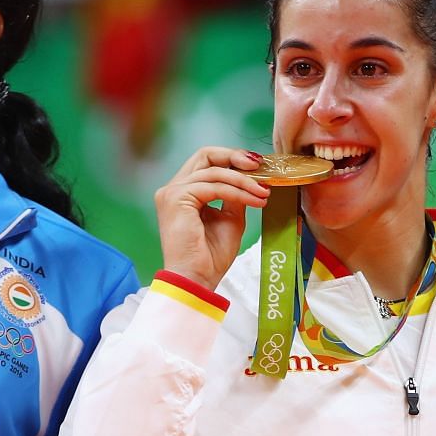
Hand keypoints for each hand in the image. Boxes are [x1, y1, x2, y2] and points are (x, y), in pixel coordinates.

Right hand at [154, 146, 267, 290]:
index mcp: (183, 193)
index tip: (259, 168)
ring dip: (244, 181)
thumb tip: (252, 177)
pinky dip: (238, 192)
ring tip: (263, 193)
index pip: (207, 163)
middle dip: (235, 157)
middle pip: (205, 155)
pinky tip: (255, 200)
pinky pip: (214, 187)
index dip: (232, 160)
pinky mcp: (176, 199)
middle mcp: (173, 189)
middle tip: (260, 167)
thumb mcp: (230, 219)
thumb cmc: (211, 257)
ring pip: (214, 172)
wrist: (197, 280)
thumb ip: (235, 196)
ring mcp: (172, 193)